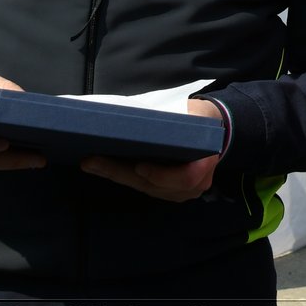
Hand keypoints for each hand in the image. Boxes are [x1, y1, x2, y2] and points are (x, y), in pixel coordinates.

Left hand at [81, 99, 222, 201]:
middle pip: (156, 185)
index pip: (186, 177)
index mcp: (206, 163)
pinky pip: (145, 187)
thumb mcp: (196, 113)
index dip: (162, 175)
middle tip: (93, 162)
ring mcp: (183, 192)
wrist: (213, 131)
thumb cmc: (202, 119)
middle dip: (122, 173)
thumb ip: (180, 120)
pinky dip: (125, 177)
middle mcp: (196, 184)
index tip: (140, 166)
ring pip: (146, 188)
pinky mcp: (170, 192)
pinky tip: (105, 167)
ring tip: (93, 163)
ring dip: (118, 176)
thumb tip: (147, 120)